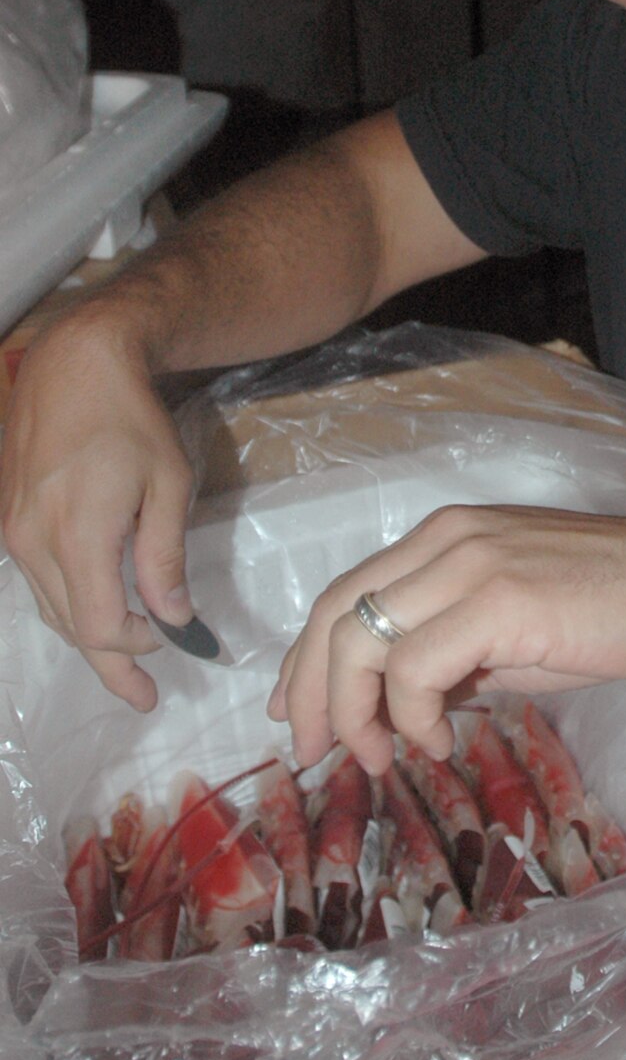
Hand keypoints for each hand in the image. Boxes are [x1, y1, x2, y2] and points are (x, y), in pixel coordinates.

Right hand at [0, 313, 194, 710]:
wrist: (76, 363)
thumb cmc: (132, 419)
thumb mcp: (168, 484)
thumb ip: (164, 557)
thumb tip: (173, 620)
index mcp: (76, 536)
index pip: (98, 625)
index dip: (136, 649)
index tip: (176, 646)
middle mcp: (33, 541)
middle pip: (69, 626)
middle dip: (110, 663)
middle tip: (144, 696)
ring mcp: (14, 530)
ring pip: (50, 607)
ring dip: (87, 637)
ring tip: (124, 663)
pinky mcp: (10, 517)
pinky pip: (39, 579)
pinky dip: (69, 603)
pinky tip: (95, 609)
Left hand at [268, 505, 625, 774]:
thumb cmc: (618, 609)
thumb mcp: (516, 631)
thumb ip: (455, 654)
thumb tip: (404, 706)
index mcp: (445, 538)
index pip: (345, 594)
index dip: (306, 661)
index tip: (301, 717)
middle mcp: (445, 539)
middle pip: (336, 615)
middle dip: (310, 695)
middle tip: (317, 755)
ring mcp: (469, 564)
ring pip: (361, 641)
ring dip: (355, 713)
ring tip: (382, 757)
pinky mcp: (498, 600)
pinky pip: (413, 668)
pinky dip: (408, 716)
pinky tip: (439, 741)